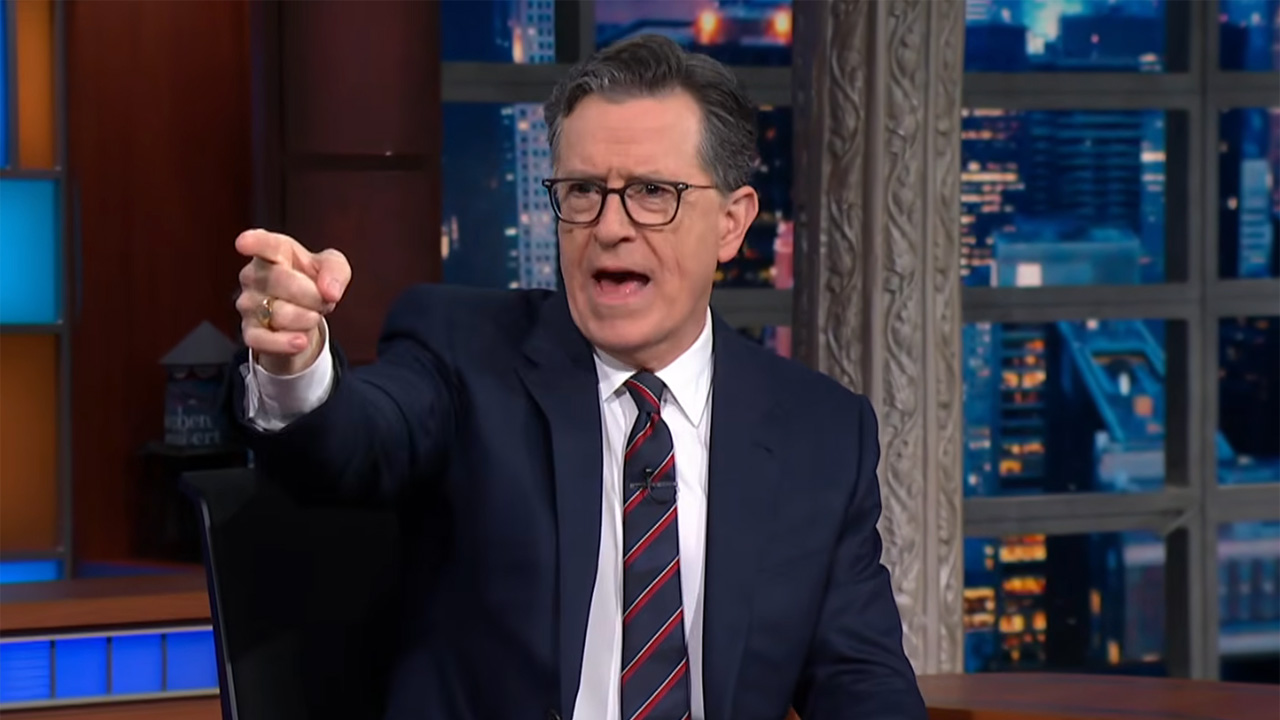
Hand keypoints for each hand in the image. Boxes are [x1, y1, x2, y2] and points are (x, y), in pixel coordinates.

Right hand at [234, 229, 349, 375]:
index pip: (264, 244)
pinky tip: (300, 341)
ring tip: (311, 316)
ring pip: (278, 313)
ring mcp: (248, 304)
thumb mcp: (334, 269)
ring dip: (306, 319)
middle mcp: (254, 275)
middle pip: (280, 281)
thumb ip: (335, 271)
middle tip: (322, 300)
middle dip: (312, 295)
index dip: (254, 242)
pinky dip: (285, 342)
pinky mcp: (250, 332)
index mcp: (275, 252)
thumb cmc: (313, 283)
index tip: (243, 243)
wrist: (306, 317)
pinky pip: (263, 339)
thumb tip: (330, 291)